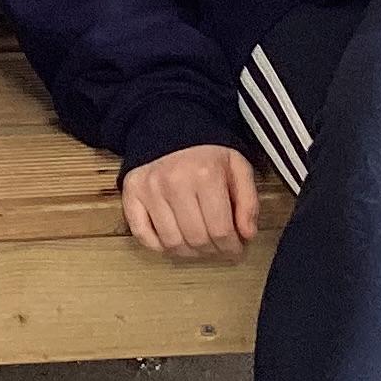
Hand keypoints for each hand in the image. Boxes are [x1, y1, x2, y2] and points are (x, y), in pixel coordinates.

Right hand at [122, 145, 258, 260]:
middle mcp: (175, 182)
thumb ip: (248, 201)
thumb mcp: (237, 167)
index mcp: (205, 174)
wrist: (170, 128)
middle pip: (197, 239)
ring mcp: (150, 190)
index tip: (235, 248)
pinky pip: (143, 235)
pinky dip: (159, 246)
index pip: (221, 230)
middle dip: (213, 251)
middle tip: (219, 247)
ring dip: (189, 252)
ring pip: (172, 242)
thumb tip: (247, 234)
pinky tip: (173, 239)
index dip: (232, 247)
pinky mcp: (132, 194)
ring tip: (199, 245)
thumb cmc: (205, 151)